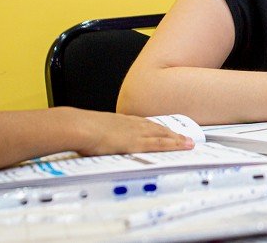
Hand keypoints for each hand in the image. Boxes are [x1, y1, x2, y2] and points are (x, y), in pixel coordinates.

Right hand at [69, 109, 194, 155]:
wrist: (77, 126)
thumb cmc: (79, 128)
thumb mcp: (91, 129)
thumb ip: (98, 134)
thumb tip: (94, 139)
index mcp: (121, 121)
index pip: (143, 124)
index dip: (156, 128)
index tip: (166, 131)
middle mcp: (132, 124)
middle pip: (157, 128)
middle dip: (172, 133)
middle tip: (185, 136)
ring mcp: (136, 132)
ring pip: (162, 135)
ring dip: (177, 138)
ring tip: (189, 142)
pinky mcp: (137, 142)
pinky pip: (159, 143)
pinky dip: (173, 144)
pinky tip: (182, 146)